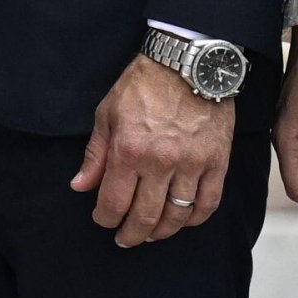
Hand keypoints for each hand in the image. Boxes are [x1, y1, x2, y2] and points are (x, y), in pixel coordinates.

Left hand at [71, 54, 234, 247]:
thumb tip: (80, 187)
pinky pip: (208, 202)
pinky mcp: (217, 159)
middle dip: (131, 234)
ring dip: (161, 231)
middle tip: (126, 238)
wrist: (188, 59)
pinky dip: (195, 218)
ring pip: (176, 215)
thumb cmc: (145, 83)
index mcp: (129, 150)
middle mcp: (161, 162)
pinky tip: (184, 220)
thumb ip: (96, 154)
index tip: (104, 219)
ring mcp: (192, 162)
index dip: (105, 219)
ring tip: (153, 232)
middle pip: (144, 217)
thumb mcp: (109, 112)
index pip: (113, 204)